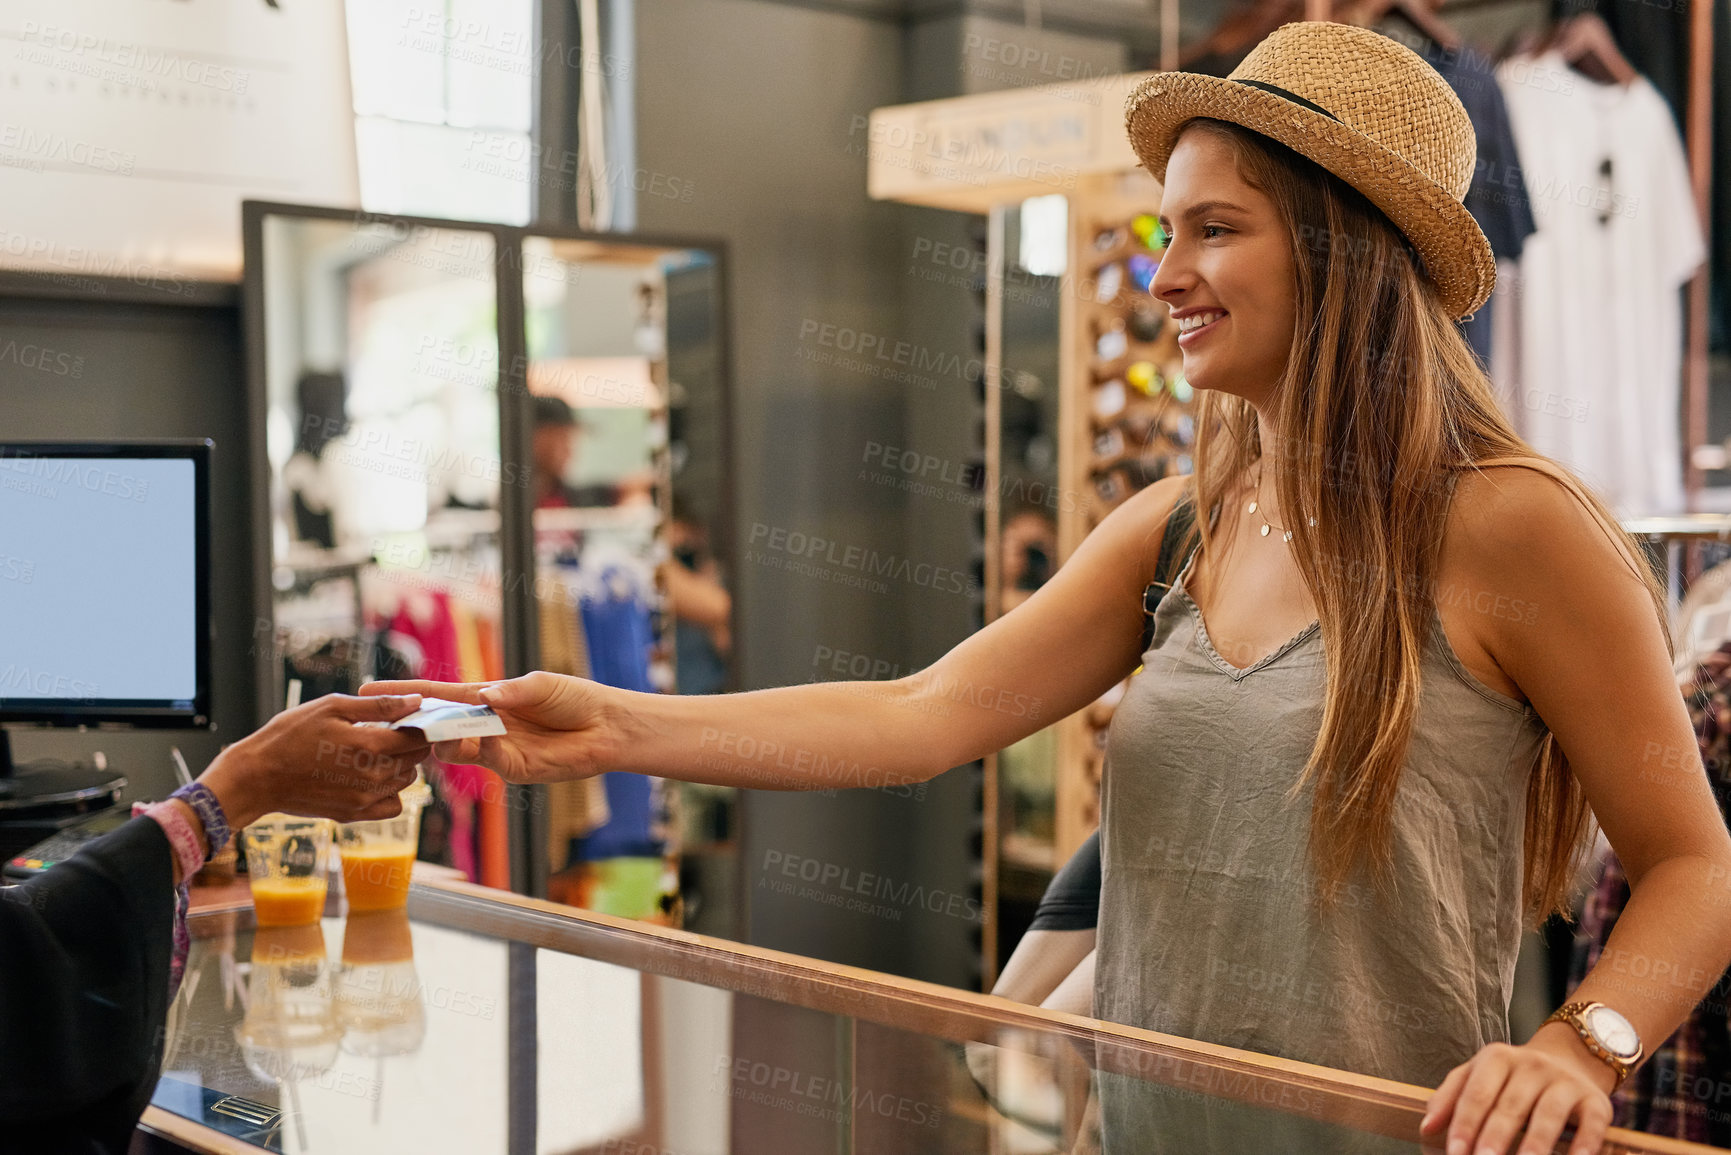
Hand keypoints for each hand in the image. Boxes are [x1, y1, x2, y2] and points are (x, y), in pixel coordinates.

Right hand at [199, 693, 432, 829]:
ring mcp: (364, 799)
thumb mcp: (333, 707)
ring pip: (406, 780)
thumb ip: (380, 706)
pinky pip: (392, 806)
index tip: (409, 717)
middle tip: (388, 731)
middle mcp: (373, 777)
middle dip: (410, 743)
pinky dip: (389, 792)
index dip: (419, 724)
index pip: (419, 737)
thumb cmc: (290, 735)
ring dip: (400, 765)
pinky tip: (371, 776)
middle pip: (416, 759)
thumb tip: (416, 701)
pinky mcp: (354, 814)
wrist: (257, 777)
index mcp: (371, 746)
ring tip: (373, 752)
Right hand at [360, 672, 615, 784]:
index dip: (405, 693)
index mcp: (486, 698)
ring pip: (454, 747)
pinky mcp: (512, 768)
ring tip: (432, 731)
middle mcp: (485, 724)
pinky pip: (485, 759)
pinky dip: (476, 749)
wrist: (606, 727)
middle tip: (386, 723)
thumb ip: (511, 691)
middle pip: (437, 724)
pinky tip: (474, 740)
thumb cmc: (575, 699)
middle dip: (411, 724)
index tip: (367, 691)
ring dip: (441, 739)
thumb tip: (483, 696)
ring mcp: (495, 748)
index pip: (437, 695)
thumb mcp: (541, 685)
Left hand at [1419, 1029, 1616, 1154]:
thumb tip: (1427, 1127)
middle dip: (1495, 1137)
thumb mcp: (1477, 1075)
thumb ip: (1450, 1098)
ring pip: (1549, 1113)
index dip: (1465, 1124)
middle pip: (1510, 1105)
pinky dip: (1584, 1144)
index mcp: (1497, 1059)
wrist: (1569, 1059)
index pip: (1477, 1093)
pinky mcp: (1594, 1101)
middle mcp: (1532, 1066)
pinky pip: (1591, 1124)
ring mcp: (1565, 1082)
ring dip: (1536, 1143)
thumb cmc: (1512, 1077)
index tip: (1454, 1153)